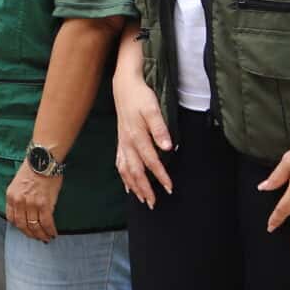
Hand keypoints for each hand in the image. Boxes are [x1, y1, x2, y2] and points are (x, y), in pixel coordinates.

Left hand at [5, 163, 58, 242]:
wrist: (42, 160)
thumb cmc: (33, 169)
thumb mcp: (18, 183)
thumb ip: (19, 197)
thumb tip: (26, 211)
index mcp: (11, 196)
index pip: (12, 218)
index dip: (19, 227)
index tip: (26, 230)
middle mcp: (19, 202)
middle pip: (22, 225)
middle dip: (30, 234)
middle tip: (37, 238)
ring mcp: (31, 204)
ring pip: (34, 226)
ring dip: (41, 235)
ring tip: (46, 238)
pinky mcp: (44, 204)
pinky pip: (46, 222)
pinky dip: (50, 230)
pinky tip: (53, 233)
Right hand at [111, 63, 174, 207]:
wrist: (124, 85)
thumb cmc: (140, 96)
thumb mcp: (152, 109)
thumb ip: (160, 128)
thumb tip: (167, 147)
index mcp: (137, 137)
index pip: (150, 162)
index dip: (160, 176)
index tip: (169, 188)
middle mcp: (127, 143)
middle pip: (135, 171)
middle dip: (144, 189)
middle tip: (153, 204)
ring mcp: (122, 143)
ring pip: (126, 170)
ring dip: (133, 186)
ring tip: (141, 199)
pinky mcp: (120, 141)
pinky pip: (120, 163)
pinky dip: (123, 177)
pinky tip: (127, 186)